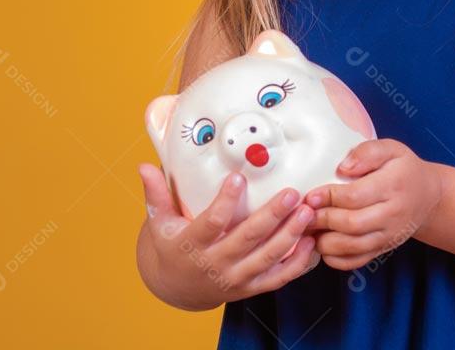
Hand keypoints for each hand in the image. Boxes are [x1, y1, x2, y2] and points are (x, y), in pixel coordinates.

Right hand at [138, 164, 320, 308]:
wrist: (178, 287)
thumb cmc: (171, 246)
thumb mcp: (159, 222)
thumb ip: (156, 193)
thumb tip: (143, 166)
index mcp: (193, 245)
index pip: (211, 223)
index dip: (225, 201)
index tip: (238, 177)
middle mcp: (216, 264)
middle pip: (248, 239)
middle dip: (272, 216)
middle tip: (291, 193)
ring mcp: (236, 278)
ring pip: (268, 258)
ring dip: (290, 236)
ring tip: (307, 212)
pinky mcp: (251, 287)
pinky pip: (278, 278)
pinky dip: (297, 263)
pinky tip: (311, 242)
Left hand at [303, 139, 442, 271]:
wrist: (428, 197)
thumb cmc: (403, 169)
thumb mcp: (391, 149)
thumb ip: (367, 152)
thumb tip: (343, 167)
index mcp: (393, 186)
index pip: (355, 196)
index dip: (329, 197)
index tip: (310, 195)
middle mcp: (392, 215)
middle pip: (352, 225)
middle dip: (323, 220)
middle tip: (304, 213)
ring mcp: (388, 236)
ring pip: (352, 247)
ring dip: (325, 242)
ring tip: (308, 229)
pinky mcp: (383, 249)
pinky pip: (356, 261)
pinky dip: (335, 259)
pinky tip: (321, 245)